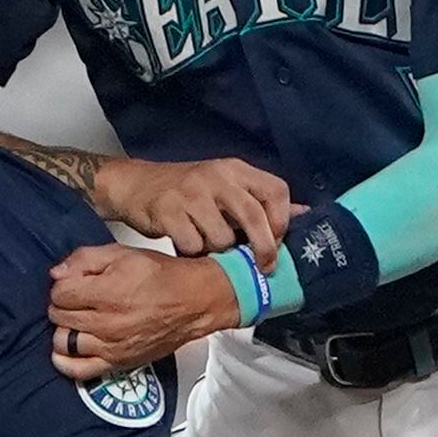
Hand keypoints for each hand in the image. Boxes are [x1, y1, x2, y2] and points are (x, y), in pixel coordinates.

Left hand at [48, 243, 238, 378]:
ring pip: (64, 342)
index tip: (72, 283)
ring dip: (64, 329)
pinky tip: (66, 350)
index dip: (62, 285)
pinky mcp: (119, 363)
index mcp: (106, 293)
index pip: (59, 293)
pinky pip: (80, 371)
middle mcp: (107, 323)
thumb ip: (84, 259)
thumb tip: (56, 273)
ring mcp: (111, 346)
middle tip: (74, 298)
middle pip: (59, 316)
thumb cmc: (162, 276)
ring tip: (75, 320)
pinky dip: (65, 362)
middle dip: (61, 304)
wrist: (195, 301)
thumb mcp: (122, 254)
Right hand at [101, 157, 292, 263]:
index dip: (282, 220)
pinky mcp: (167, 210)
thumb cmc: (186, 191)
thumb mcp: (225, 187)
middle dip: (263, 246)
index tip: (278, 240)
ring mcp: (190, 193)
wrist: (134, 185)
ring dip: (217, 251)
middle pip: (252, 214)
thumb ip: (259, 200)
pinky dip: (192, 253)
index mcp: (235, 170)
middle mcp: (215, 177)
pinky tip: (186, 246)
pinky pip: (192, 244)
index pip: (274, 190)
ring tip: (208, 247)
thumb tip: (303, 214)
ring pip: (221, 237)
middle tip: (264, 266)